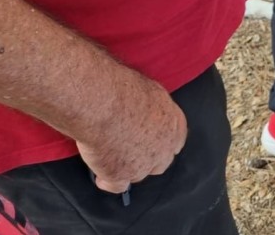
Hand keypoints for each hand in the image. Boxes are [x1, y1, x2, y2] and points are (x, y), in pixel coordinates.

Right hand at [76, 72, 186, 193]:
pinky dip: (106, 180)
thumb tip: (147, 111)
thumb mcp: (151, 92)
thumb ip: (154, 109)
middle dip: (147, 159)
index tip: (151, 143)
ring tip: (111, 157)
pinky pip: (115, 186)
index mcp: (174, 124)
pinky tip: (99, 173)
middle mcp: (164, 147)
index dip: (162, 143)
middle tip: (129, 151)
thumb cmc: (124, 88)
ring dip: (127, 169)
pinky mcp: (120, 175)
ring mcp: (143, 165)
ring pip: (138, 174)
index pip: (175, 142)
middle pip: (160, 163)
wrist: (104, 102)